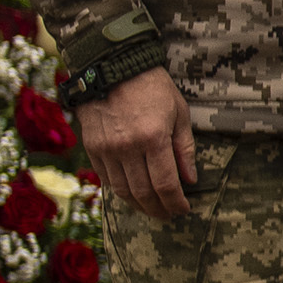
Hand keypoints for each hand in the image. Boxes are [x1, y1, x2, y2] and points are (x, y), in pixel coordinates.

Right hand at [79, 65, 200, 221]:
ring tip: (153, 210)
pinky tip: (132, 195)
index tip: (184, 209)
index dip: (176, 203)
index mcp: (153, 138)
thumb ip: (184, 149)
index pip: (166, 184)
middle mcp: (127, 148)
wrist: (112, 67)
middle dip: (159, 209)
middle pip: (143, 193)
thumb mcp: (179, 113)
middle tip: (169, 215)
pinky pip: (106, 179)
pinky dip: (120, 191)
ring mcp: (106, 149)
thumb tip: (190, 179)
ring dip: (139, 205)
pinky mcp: (92, 148)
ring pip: (122, 190)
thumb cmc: (152, 87)